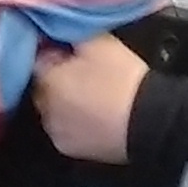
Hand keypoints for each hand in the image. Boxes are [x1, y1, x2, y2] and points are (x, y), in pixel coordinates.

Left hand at [32, 33, 150, 163]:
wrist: (149, 120)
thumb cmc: (122, 78)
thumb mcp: (98, 42)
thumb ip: (69, 35)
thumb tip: (55, 36)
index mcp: (47, 80)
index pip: (38, 60)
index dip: (55, 54)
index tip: (71, 52)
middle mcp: (44, 109)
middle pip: (44, 87)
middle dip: (56, 80)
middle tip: (84, 74)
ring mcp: (55, 132)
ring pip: (53, 111)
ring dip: (63, 103)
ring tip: (91, 97)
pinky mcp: (70, 150)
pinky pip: (65, 130)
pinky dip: (73, 123)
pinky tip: (93, 117)